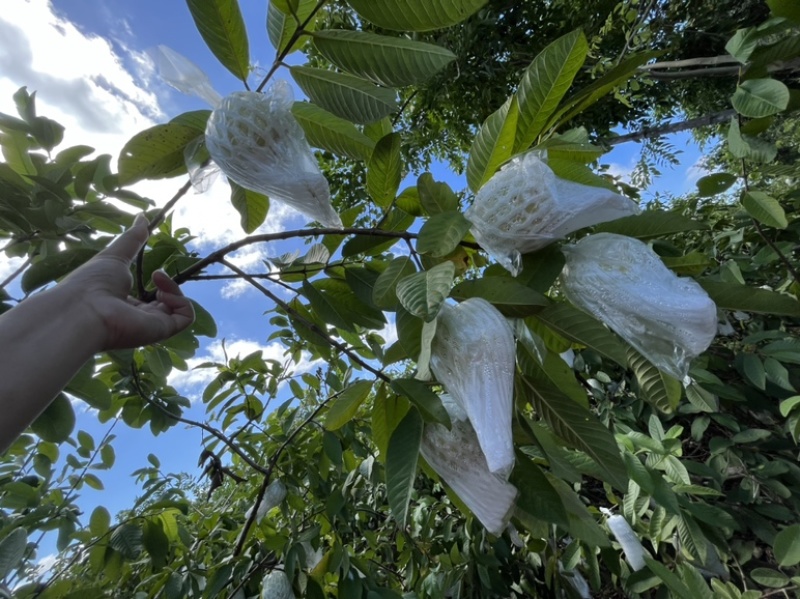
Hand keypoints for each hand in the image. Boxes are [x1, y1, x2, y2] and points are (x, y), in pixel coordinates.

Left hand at [59, 215, 194, 350]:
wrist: (83, 310)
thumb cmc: (92, 283)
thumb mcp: (115, 255)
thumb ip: (132, 238)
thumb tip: (143, 216)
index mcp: (124, 304)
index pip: (149, 297)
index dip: (158, 283)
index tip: (154, 269)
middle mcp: (137, 317)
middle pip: (166, 303)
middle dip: (168, 285)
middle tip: (156, 274)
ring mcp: (150, 325)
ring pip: (177, 308)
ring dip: (174, 290)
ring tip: (158, 279)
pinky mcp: (161, 330)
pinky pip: (185, 317)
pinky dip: (182, 301)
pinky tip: (164, 293)